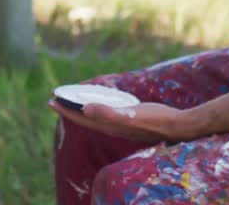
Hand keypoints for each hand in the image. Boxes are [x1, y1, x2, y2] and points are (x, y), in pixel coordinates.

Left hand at [48, 99, 200, 142]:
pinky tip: (102, 103)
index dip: (65, 111)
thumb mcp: (130, 115)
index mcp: (109, 125)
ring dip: (82, 110)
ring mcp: (122, 125)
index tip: (51, 101)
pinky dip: (99, 108)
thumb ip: (108, 113)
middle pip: (85, 119)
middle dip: (70, 111)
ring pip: (96, 118)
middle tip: (56, 101)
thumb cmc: (155, 120)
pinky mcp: (130, 121)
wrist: (177, 127)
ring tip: (74, 103)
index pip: (81, 118)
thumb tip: (85, 109)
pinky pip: (108, 115)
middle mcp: (113, 127)